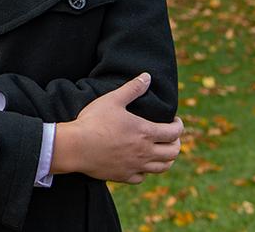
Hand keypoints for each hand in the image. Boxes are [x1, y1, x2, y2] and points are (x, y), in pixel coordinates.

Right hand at [52, 73, 182, 183]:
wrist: (76, 146)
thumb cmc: (94, 120)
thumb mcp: (113, 99)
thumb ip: (132, 88)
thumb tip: (147, 76)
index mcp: (145, 132)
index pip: (175, 132)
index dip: (179, 125)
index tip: (175, 120)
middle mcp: (145, 152)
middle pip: (173, 152)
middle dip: (177, 143)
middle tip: (171, 136)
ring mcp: (135, 166)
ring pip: (162, 167)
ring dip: (167, 159)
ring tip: (162, 151)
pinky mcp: (124, 176)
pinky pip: (142, 177)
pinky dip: (146, 170)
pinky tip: (140, 164)